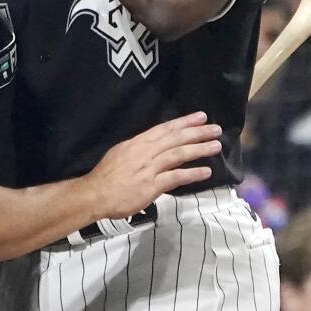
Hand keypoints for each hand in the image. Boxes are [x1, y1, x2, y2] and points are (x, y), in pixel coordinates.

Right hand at [82, 111, 220, 220]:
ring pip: (179, 154)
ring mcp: (150, 168)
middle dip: (197, 132)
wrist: (95, 193)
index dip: (184, 122)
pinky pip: (176, 177)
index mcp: (138, 143)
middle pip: (175, 138)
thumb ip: (139, 149)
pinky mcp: (152, 185)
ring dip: (199, 149)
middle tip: (215, 128)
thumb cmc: (105, 176)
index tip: (200, 116)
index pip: (164, 129)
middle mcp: (145, 152)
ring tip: (216, 145)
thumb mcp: (121, 153)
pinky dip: (192, 173)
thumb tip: (153, 146)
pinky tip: (206, 171)